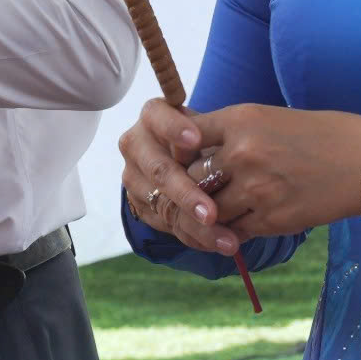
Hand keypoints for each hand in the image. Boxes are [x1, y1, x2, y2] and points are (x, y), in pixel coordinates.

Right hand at [120, 98, 239, 257]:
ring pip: (163, 204)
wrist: (188, 156)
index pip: (158, 118)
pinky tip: (218, 243)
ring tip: (227, 240)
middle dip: (187, 193)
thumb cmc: (207, 135)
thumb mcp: (211, 126)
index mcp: (153, 115)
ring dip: (195, 226)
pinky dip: (194, 236)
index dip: (175, 129)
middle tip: (212, 213)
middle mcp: (136, 144)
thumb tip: (212, 149)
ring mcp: (133, 176)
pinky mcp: (139, 204)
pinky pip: (168, 224)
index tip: (196, 140)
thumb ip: (209, 133)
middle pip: (159, 170)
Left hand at [189, 105, 360, 241]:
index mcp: (242, 119)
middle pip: (192, 178)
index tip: (184, 158)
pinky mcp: (271, 219)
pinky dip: (234, 230)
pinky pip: (234, 231)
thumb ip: (232, 133)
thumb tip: (193, 147)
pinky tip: (243, 222)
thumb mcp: (270, 118)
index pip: (187, 136)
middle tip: (199, 191)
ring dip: (212, 213)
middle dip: (193, 187)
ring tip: (222, 210)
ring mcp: (255, 188)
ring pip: (209, 210)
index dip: (180, 151)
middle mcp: (243, 152)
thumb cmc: (321, 135)